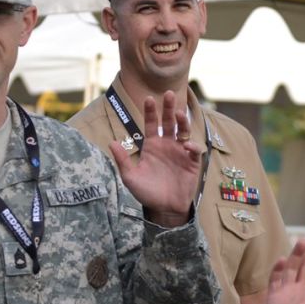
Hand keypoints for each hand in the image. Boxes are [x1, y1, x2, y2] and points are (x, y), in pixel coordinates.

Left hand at [111, 90, 202, 227]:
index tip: (148, 99)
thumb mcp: (130, 177)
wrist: (164, 209)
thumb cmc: (147, 193)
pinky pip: (193, 150)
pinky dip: (191, 145)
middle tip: (168, 94)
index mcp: (152, 146)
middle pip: (168, 122)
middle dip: (168, 108)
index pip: (151, 124)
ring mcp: (180, 152)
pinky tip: (186, 145)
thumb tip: (111, 142)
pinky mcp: (191, 162)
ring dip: (182, 121)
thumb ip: (122, 160)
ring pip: (183, 131)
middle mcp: (167, 145)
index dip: (150, 112)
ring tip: (179, 113)